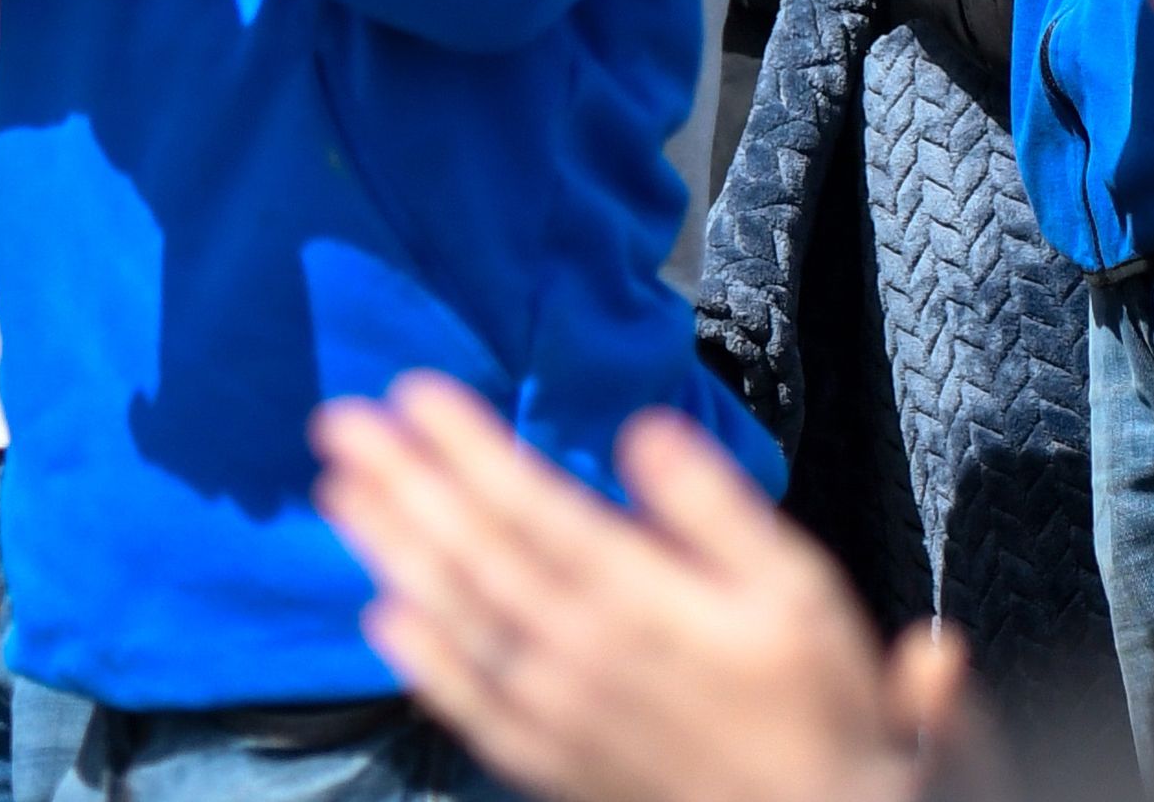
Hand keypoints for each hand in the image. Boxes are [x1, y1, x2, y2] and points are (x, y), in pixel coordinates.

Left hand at [315, 380, 958, 801]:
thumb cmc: (814, 700)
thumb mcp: (798, 588)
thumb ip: (715, 510)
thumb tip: (644, 433)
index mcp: (640, 600)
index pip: (532, 507)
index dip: (468, 449)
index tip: (414, 392)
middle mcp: (579, 653)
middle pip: (473, 553)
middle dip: (405, 483)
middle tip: (341, 423)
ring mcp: (554, 713)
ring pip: (453, 619)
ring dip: (392, 551)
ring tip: (339, 494)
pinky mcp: (547, 760)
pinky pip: (466, 703)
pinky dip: (418, 659)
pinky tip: (381, 617)